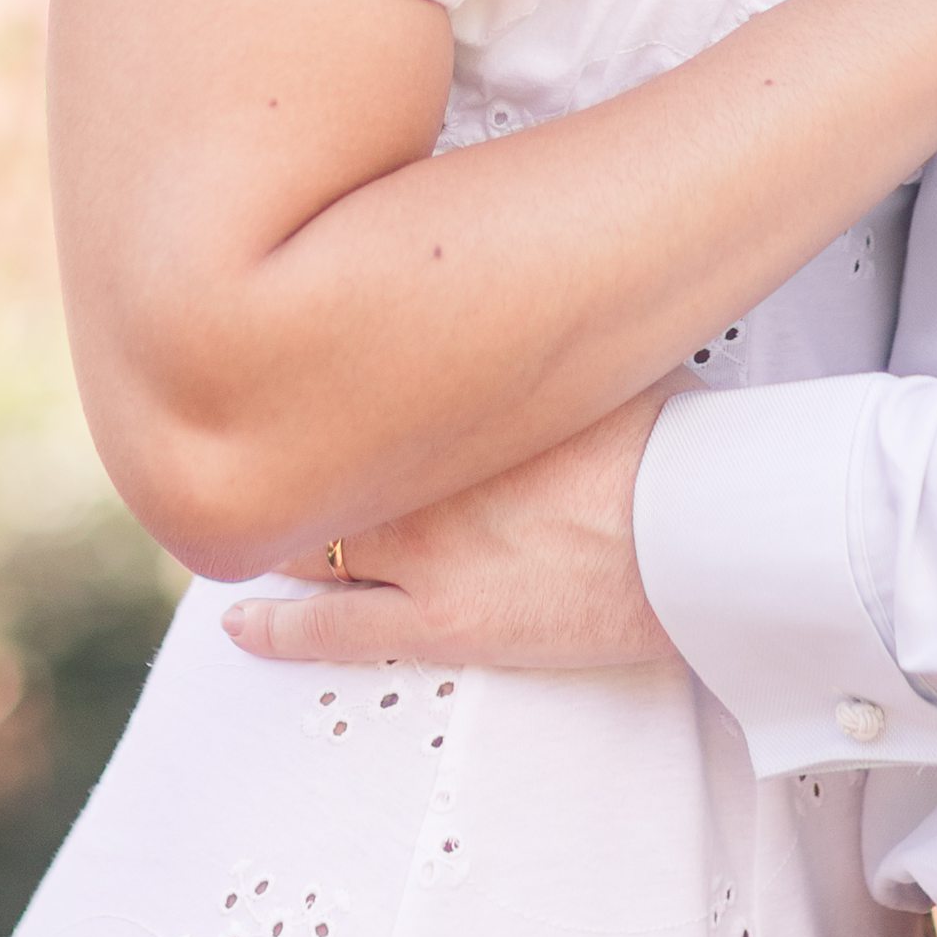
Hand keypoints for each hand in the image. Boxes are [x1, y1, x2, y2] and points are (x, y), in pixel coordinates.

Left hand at [220, 391, 675, 675]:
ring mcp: (421, 551)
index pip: (351, 380)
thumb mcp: (605, 362)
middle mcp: (420, 473)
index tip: (292, 374)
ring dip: (276, 536)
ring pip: (308, 541)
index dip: (314, 385)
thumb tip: (551, 306)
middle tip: (246, 455)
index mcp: (453, 402)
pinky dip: (276, 629)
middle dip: (280, 460)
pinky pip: (329, 630)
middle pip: (315, 461)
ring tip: (241, 531)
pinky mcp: (437, 623)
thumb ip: (550, 349)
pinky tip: (243, 625)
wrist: (695, 530)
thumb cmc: (671, 445)